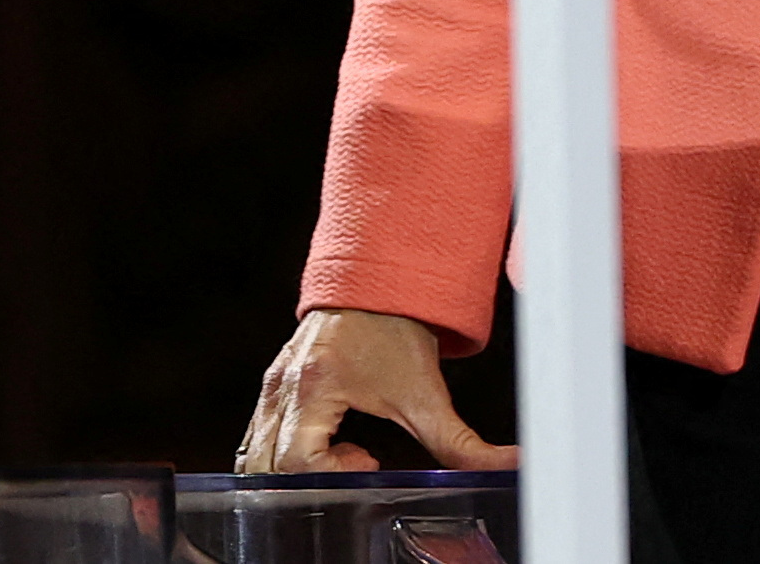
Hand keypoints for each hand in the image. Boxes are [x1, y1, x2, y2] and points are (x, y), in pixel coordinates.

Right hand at [238, 308, 518, 475]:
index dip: (331, 472)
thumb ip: (464, 444)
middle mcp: (284, 385)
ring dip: (290, 469)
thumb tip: (506, 466)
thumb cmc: (397, 330)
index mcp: (314, 386)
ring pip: (253, 451)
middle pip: (263, 462)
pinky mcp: (275, 383)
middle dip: (305, 480)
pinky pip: (258, 433)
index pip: (295, 458)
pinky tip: (324, 444)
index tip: (368, 460)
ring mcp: (273, 383)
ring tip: (339, 454)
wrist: (379, 280)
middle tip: (352, 463)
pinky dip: (282, 451)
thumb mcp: (429, 394)